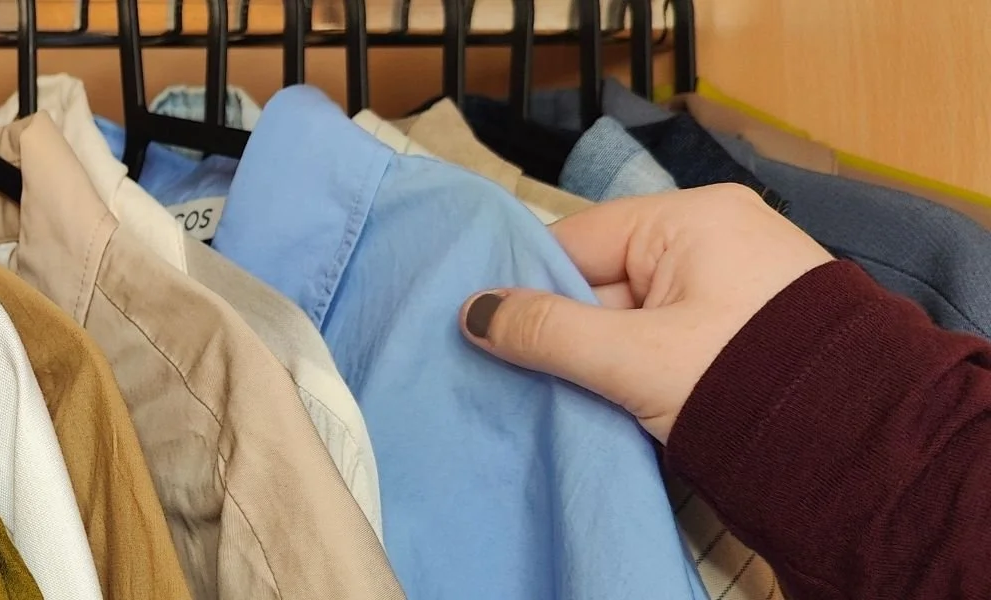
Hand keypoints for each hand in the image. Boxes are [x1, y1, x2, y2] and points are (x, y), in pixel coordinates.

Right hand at [457, 184, 832, 442]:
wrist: (858, 446)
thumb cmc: (746, 382)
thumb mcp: (632, 358)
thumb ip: (546, 332)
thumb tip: (473, 312)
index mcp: (692, 217)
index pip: (578, 240)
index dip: (529, 287)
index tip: (487, 330)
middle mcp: (717, 234)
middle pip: (604, 277)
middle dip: (568, 328)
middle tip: (525, 374)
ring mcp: (737, 280)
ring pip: (633, 311)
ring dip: (603, 354)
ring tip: (574, 392)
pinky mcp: (749, 325)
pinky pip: (669, 333)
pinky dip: (641, 365)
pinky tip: (618, 398)